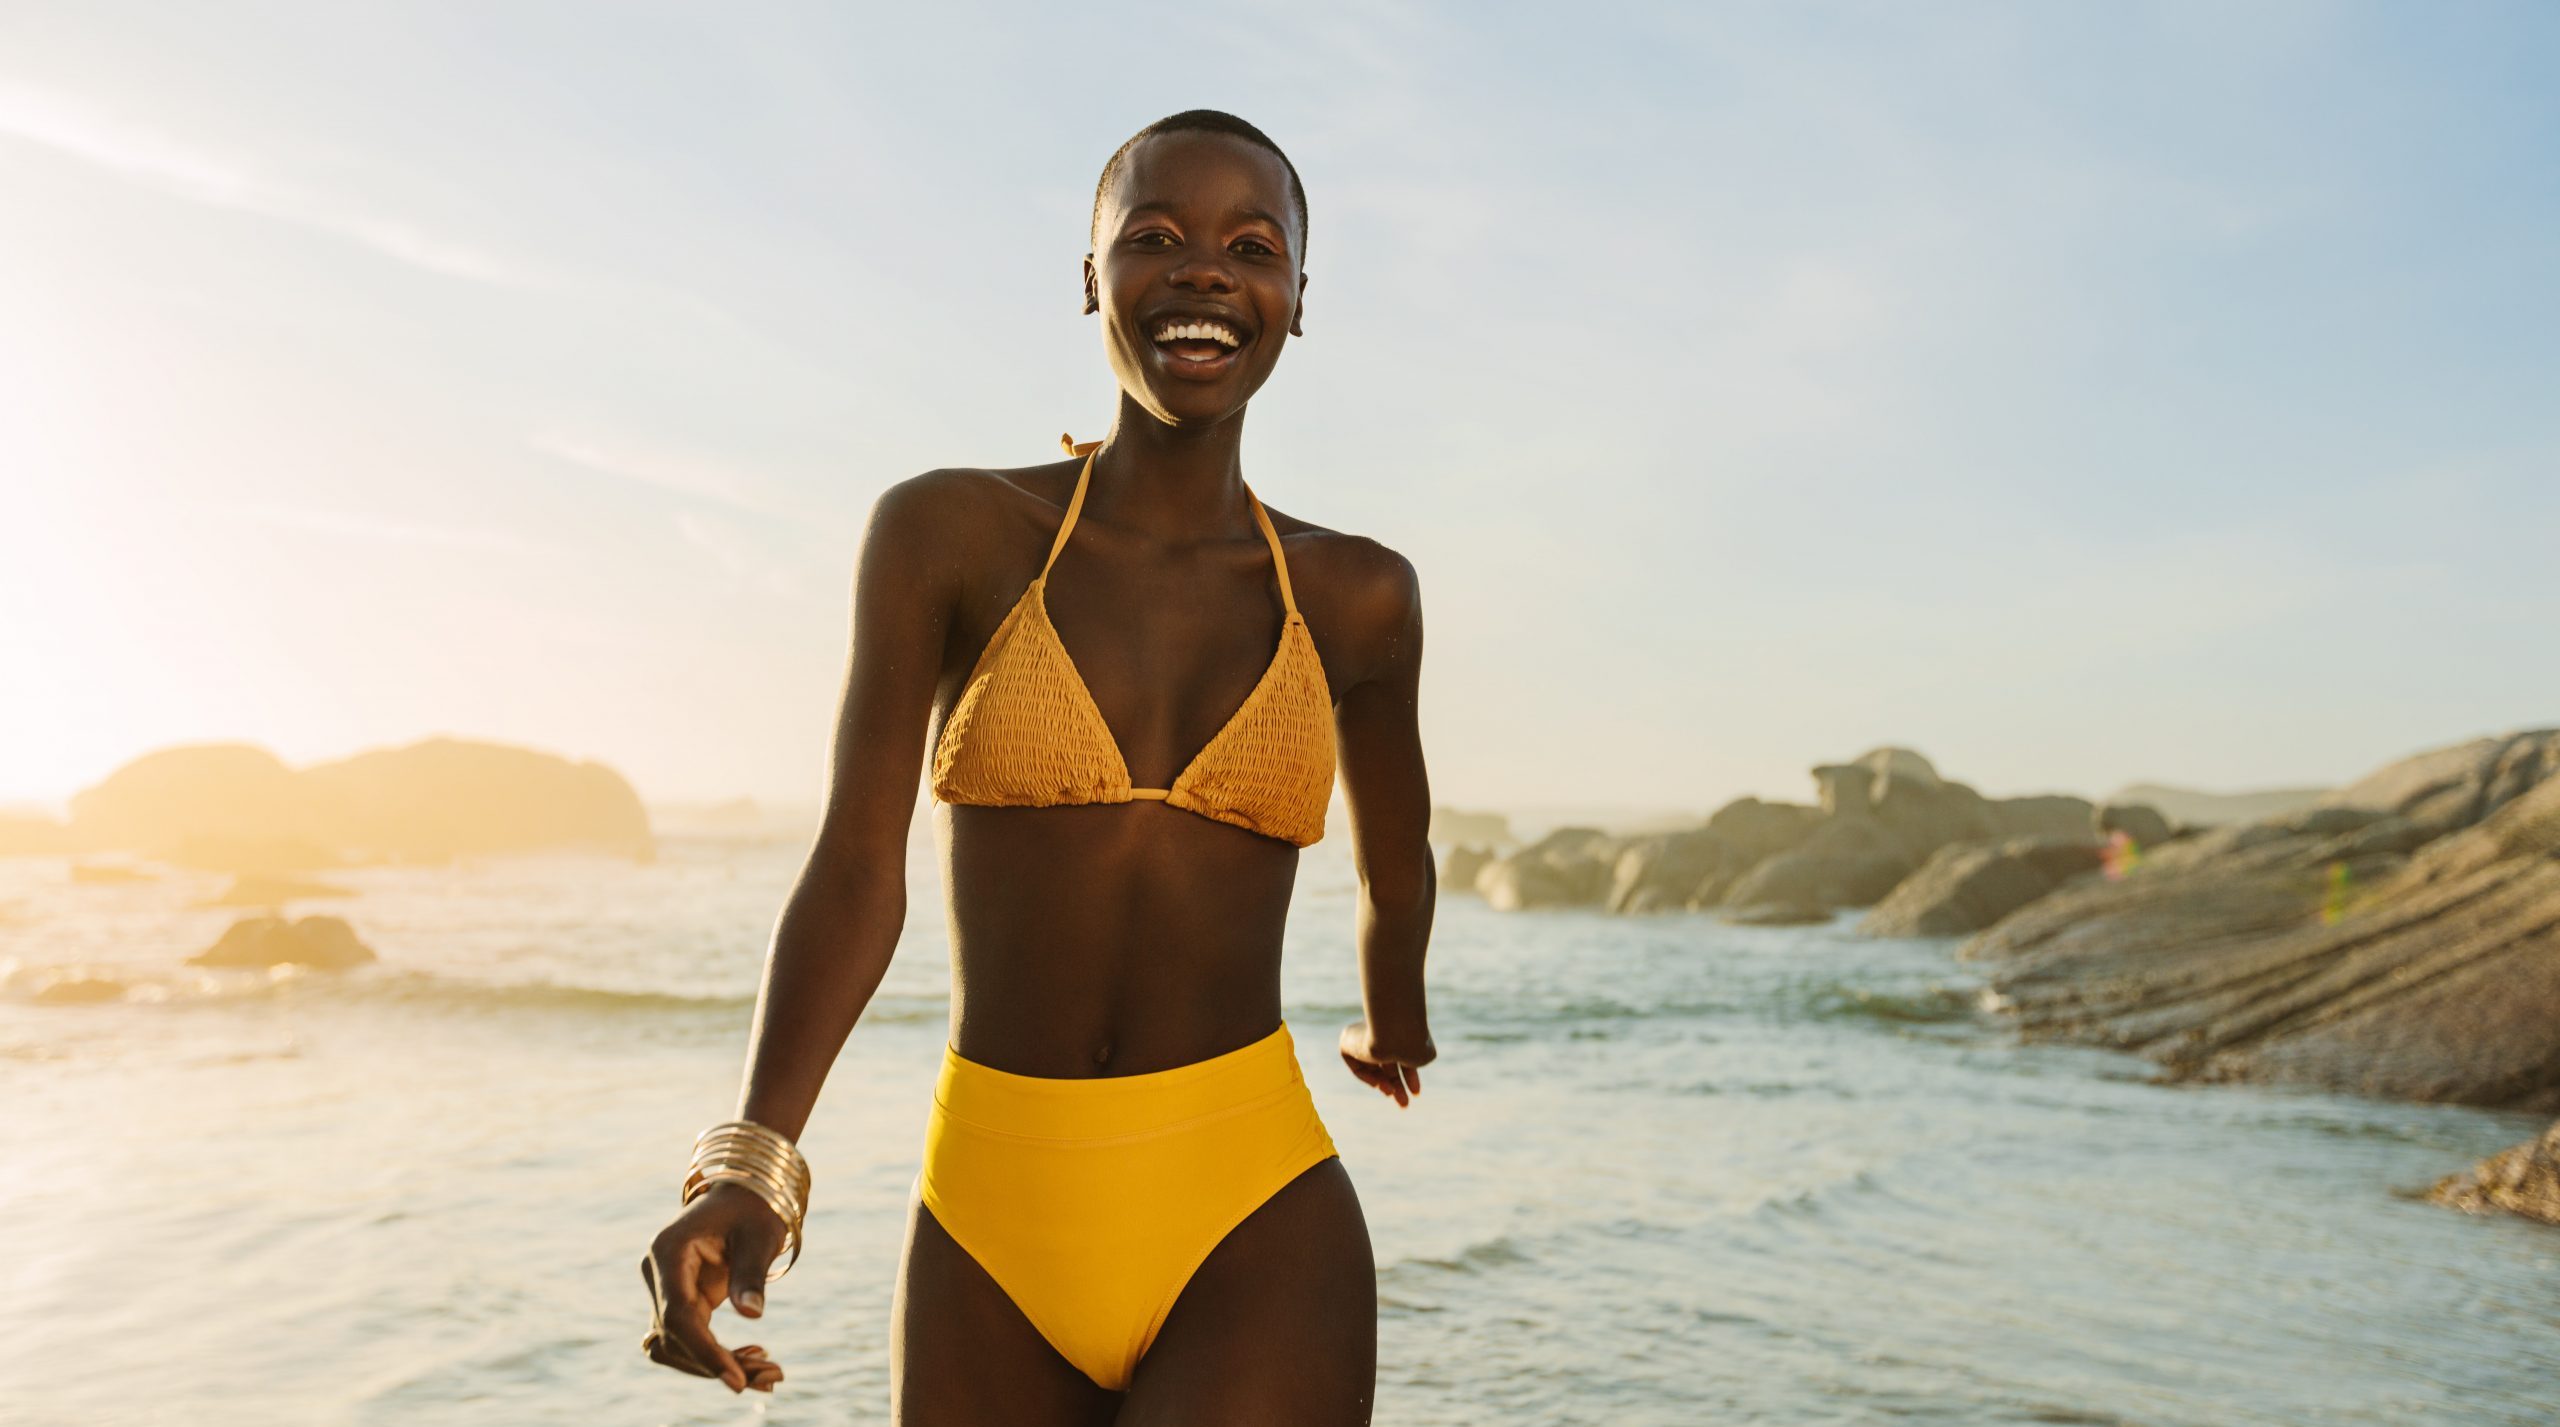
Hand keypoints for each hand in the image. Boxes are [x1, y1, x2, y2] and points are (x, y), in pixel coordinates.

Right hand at [640, 1181, 788, 1393]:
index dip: (705, 1351)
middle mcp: (657, 1272)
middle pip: (674, 1338)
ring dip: (715, 1365)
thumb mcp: (760, 1236)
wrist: (744, 1195)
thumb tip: (752, 1315)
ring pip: (676, 1346)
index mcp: (669, 1250)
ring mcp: (663, 1288)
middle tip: (770, 1377)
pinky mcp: (677, 1301)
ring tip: (768, 1373)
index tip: (737, 1379)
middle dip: (716, 1364)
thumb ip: (751, 1273)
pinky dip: (715, 1355)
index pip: (678, 1315)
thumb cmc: (754, 1209)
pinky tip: (753, 1356)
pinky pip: (688, 1339)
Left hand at [1339, 1019, 1433, 1108]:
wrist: (1394, 1031)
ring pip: (1372, 1066)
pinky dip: (1367, 1077)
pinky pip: (1357, 1066)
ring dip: (1384, 1085)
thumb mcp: (1423, 1054)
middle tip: (1405, 1103)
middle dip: (1396, 1084)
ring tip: (1394, 1098)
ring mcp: (1363, 1035)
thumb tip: (1418, 1061)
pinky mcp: (1348, 1040)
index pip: (1401, 1055)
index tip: (1416, 1091)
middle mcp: (1379, 1030)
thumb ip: (1420, 1059)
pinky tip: (1378, 1083)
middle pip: (1387, 1062)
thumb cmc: (1412, 1042)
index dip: (1409, 1075)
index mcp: (1397, 1028)